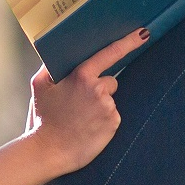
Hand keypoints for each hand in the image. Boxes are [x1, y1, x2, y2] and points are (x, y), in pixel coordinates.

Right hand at [25, 29, 149, 174]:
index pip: (110, 53)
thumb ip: (50, 66)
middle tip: (79, 104)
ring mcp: (108, 107)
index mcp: (82, 76)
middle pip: (109, 80)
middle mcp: (98, 89)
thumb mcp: (39, 86)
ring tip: (81, 117)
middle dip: (98, 87)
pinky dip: (103, 119)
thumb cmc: (42, 118)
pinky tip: (88, 127)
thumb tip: (57, 54)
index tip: (144, 33)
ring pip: (110, 98)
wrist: (48, 151)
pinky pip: (112, 114)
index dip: (129, 42)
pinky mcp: (114, 123)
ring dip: (100, 104)